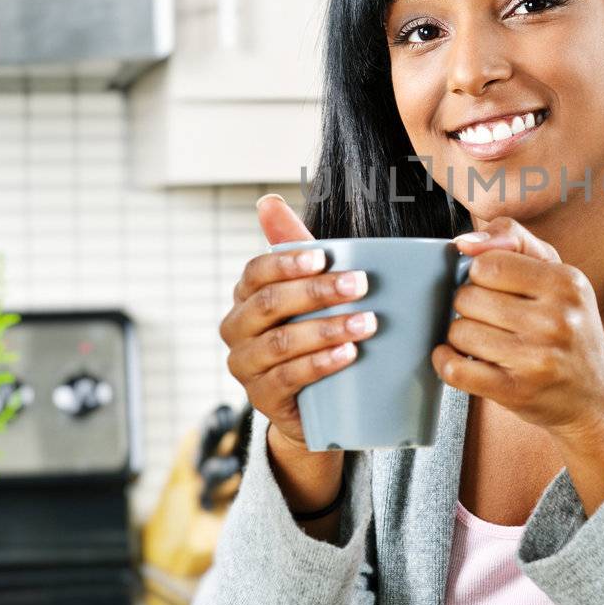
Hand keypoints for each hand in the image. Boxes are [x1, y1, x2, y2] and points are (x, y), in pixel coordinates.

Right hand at [219, 194, 377, 452]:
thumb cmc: (312, 333)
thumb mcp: (309, 291)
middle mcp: (237, 328)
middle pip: (270, 303)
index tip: (325, 257)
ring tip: (366, 323)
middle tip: (361, 285)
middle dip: (317, 292)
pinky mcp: (262, 398)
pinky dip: (319, 364)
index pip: (257, 271)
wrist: (315, 403)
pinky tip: (347, 354)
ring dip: (326, 329)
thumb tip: (268, 201)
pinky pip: (288, 378)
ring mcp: (246, 366)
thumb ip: (293, 248)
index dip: (288, 262)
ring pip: (280, 343)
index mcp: (245, 296)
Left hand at [433, 215, 603, 512]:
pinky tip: (452, 357)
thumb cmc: (569, 327)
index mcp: (566, 283)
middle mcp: (556, 320)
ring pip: (460, 332)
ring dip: (461, 335)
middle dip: (469, 305)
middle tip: (489, 316)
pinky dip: (445, 361)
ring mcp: (537, 359)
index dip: (479, 275)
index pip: (488, 265)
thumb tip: (465, 242)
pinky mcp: (517, 392)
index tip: (491, 287)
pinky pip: (456, 370)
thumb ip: (514, 240)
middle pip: (469, 297)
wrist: (595, 395)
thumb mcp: (558, 274)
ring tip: (483, 338)